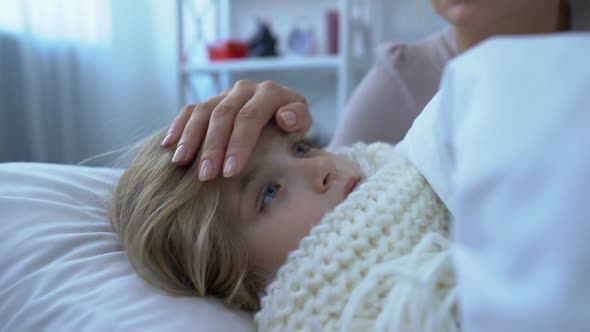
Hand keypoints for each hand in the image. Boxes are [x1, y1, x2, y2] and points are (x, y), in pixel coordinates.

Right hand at [162, 80, 311, 179]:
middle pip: (223, 115)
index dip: (239, 144)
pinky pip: (190, 110)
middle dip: (212, 146)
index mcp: (270, 92)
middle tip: (205, 175)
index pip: (250, 117)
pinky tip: (170, 146)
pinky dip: (178, 127)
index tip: (230, 172)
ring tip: (181, 163)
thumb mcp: (302, 124)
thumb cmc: (292, 126)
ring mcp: (225, 94)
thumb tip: (284, 116)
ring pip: (203, 112)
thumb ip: (299, 119)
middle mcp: (244, 89)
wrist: (283, 114)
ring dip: (191, 138)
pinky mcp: (210, 101)